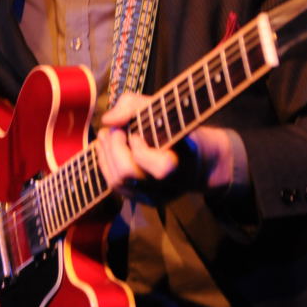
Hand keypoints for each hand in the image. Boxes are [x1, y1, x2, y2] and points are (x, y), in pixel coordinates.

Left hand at [96, 92, 235, 197]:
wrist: (200, 162)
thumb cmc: (179, 128)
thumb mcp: (163, 107)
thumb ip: (133, 105)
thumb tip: (108, 120)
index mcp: (182, 163)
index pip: (160, 166)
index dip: (140, 149)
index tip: (136, 133)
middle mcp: (168, 186)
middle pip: (127, 174)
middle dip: (114, 148)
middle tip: (115, 131)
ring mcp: (154, 197)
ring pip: (117, 182)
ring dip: (105, 154)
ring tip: (108, 135)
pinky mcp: (143, 201)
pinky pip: (115, 187)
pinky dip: (107, 165)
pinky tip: (110, 149)